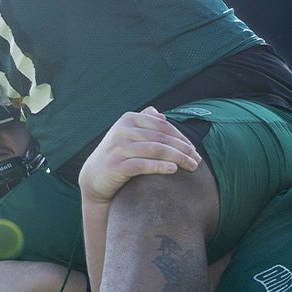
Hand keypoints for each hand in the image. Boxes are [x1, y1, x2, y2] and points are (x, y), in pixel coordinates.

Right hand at [79, 108, 200, 205]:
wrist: (94, 177)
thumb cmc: (117, 154)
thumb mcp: (127, 134)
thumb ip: (143, 122)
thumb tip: (160, 114)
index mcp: (128, 119)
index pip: (162, 126)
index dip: (181, 137)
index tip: (194, 150)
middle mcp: (122, 130)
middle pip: (161, 138)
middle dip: (183, 149)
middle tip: (197, 160)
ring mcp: (118, 147)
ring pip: (155, 150)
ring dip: (178, 158)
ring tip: (192, 167)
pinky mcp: (116, 165)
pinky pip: (143, 164)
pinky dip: (160, 166)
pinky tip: (174, 170)